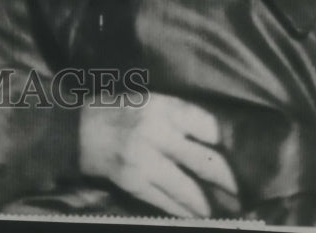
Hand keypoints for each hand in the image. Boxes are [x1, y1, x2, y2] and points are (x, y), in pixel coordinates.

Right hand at [79, 93, 237, 217]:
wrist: (75, 129)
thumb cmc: (115, 111)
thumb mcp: (146, 101)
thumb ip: (175, 117)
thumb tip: (212, 141)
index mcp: (160, 106)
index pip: (207, 126)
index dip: (222, 141)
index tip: (232, 151)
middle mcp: (155, 132)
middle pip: (205, 160)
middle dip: (227, 179)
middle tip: (240, 189)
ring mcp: (144, 159)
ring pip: (188, 189)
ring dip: (206, 203)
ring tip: (219, 209)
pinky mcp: (133, 182)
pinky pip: (167, 201)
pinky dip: (183, 210)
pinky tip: (194, 215)